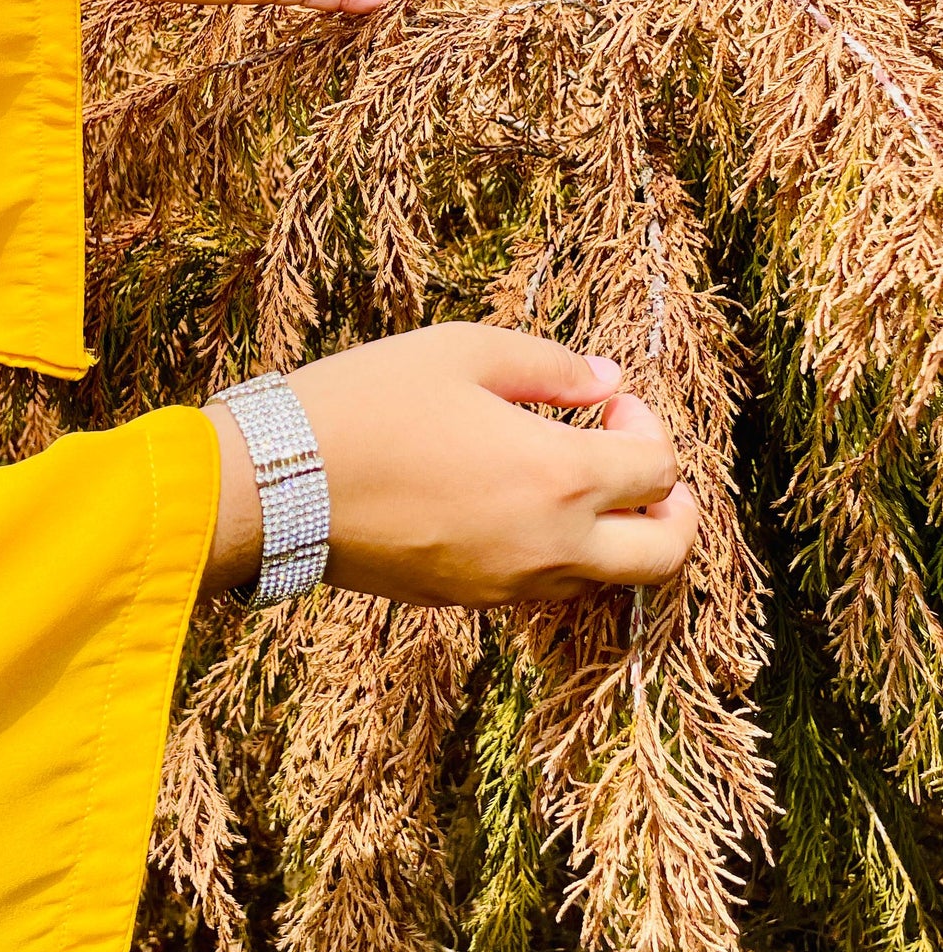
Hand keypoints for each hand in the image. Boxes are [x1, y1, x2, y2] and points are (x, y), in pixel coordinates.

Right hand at [201, 324, 698, 606]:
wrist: (277, 484)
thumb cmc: (366, 403)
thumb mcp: (461, 351)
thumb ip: (550, 364)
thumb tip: (606, 380)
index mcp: (560, 476)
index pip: (661, 471)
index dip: (650, 431)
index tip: (609, 405)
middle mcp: (548, 546)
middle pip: (664, 556)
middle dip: (675, 512)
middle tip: (645, 473)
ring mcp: (507, 583)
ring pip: (603, 580)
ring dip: (613, 535)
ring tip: (570, 484)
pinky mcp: (464, 600)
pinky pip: (539, 587)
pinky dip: (554, 555)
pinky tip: (511, 508)